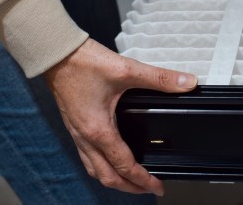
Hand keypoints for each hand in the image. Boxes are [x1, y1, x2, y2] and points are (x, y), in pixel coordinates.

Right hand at [44, 39, 196, 194]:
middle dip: (129, 187)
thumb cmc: (83, 63)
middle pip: (107, 176)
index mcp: (99, 130)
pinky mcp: (73, 124)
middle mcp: (85, 137)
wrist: (56, 53)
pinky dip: (100, 165)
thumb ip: (159, 78)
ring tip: (129, 180)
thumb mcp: (126, 70)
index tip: (157, 187)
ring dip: (113, 179)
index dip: (143, 180)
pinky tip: (107, 156)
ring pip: (93, 169)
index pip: (124, 166)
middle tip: (148, 189)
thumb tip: (186, 82)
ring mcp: (76, 132)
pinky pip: (86, 155)